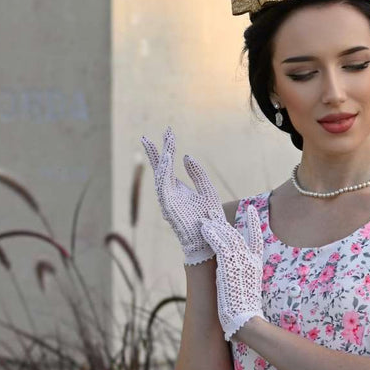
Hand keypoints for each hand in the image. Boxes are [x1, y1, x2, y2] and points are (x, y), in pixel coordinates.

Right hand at [140, 126, 225, 264]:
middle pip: (160, 167)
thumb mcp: (207, 190)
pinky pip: (163, 185)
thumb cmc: (209, 218)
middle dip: (160, 149)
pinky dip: (164, 172)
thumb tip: (186, 156)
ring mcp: (167, 199)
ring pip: (161, 174)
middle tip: (164, 131)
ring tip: (168, 142)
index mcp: (177, 189)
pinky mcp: (168, 206)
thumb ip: (197, 174)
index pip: (167, 166)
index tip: (168, 132)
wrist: (210, 238)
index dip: (167, 148)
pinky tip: (168, 158)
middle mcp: (169, 193)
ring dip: (163, 157)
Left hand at [200, 203, 265, 341]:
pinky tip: (203, 228)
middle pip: (237, 235)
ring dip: (215, 226)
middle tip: (214, 212)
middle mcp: (250, 261)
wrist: (246, 321)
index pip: (257, 240)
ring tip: (204, 218)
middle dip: (224, 223)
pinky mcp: (229, 265)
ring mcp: (241, 261)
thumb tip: (235, 281)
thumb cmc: (246, 314)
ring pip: (227, 237)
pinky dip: (211, 234)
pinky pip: (219, 244)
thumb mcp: (248, 292)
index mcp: (257, 267)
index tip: (252, 210)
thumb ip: (243, 280)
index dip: (254, 224)